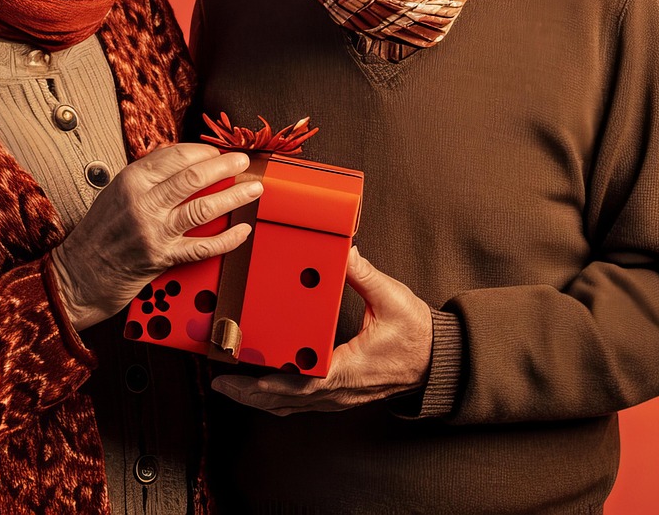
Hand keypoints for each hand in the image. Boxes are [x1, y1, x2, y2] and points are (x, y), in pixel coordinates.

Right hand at [51, 144, 257, 329]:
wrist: (78, 274)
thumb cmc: (98, 233)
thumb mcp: (116, 192)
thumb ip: (148, 177)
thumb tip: (185, 162)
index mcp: (131, 180)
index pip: (176, 155)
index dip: (204, 151)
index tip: (219, 152)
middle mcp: (143, 202)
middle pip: (194, 177)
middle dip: (226, 167)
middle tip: (243, 162)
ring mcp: (154, 231)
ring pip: (204, 208)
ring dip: (234, 197)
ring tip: (253, 190)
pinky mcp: (163, 257)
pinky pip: (203, 246)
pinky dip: (228, 239)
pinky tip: (242, 231)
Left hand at [212, 246, 432, 414]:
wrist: (438, 361)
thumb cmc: (416, 334)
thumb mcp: (392, 299)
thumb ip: (364, 275)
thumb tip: (345, 251)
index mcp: (347, 369)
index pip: (301, 383)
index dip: (268, 382)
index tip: (241, 374)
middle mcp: (338, 390)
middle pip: (285, 401)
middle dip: (250, 394)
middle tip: (220, 383)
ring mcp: (338, 397)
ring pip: (291, 407)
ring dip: (259, 399)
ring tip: (231, 387)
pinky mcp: (339, 394)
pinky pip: (302, 404)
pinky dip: (278, 399)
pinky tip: (262, 389)